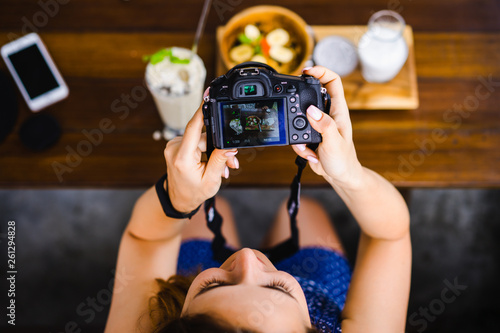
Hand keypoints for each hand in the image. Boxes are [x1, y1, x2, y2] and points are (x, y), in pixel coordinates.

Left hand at [164, 99, 238, 212]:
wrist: (178, 200)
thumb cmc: (193, 193)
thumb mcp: (211, 180)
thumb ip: (220, 160)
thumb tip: (230, 146)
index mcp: (182, 157)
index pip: (193, 127)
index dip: (202, 111)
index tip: (208, 97)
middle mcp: (174, 148)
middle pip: (203, 137)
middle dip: (219, 148)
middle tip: (231, 162)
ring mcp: (174, 146)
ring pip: (201, 140)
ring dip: (214, 151)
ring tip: (222, 168)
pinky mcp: (177, 146)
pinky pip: (196, 142)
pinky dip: (206, 151)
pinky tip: (212, 163)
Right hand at [292, 66, 362, 187]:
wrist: (340, 176)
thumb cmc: (344, 160)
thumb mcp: (334, 142)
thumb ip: (324, 125)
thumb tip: (311, 110)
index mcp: (338, 111)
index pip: (332, 82)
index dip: (321, 71)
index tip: (307, 71)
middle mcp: (327, 114)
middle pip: (310, 95)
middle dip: (299, 105)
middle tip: (292, 110)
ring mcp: (317, 124)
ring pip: (298, 118)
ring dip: (297, 133)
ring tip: (308, 146)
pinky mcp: (309, 135)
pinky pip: (296, 135)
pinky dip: (298, 146)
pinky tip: (310, 153)